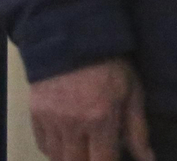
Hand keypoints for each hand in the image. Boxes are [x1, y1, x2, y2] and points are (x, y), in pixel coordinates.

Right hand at [31, 58, 153, 160]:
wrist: (68, 34)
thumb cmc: (107, 63)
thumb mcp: (132, 92)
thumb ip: (138, 129)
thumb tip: (147, 159)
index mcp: (100, 120)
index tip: (110, 157)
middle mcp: (71, 124)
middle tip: (96, 153)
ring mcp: (49, 118)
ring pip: (57, 156)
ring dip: (70, 157)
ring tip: (81, 150)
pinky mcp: (34, 110)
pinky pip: (41, 142)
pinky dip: (53, 148)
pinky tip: (65, 141)